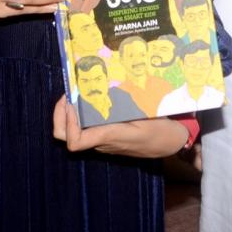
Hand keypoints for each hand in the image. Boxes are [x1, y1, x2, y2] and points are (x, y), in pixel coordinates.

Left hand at [52, 95, 188, 157]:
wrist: (171, 144)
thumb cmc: (160, 130)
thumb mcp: (146, 113)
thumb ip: (125, 102)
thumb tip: (106, 86)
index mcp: (109, 137)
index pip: (75, 142)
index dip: (67, 122)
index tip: (71, 102)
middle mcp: (101, 142)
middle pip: (67, 138)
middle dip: (60, 116)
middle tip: (68, 94)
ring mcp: (103, 142)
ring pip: (75, 133)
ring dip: (70, 113)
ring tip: (78, 92)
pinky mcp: (107, 138)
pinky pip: (87, 128)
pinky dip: (82, 114)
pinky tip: (92, 98)